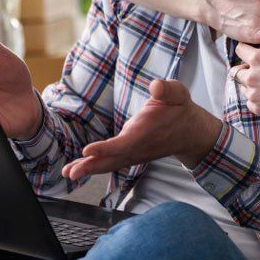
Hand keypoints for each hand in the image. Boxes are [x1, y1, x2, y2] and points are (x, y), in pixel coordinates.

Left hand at [61, 80, 221, 180]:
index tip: (87, 150)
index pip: (124, 143)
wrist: (190, 132)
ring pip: (109, 164)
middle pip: (112, 160)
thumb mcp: (178, 93)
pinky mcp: (130, 154)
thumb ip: (167, 89)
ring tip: (69, 172)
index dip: (106, 148)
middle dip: (91, 166)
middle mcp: (138, 147)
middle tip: (71, 172)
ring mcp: (134, 153)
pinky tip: (80, 167)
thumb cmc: (180, 109)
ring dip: (89, 168)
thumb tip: (156, 86)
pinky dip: (95, 166)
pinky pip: (111, 162)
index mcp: (146, 132)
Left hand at [230, 42, 259, 126]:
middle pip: (237, 70)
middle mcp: (251, 77)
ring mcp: (253, 95)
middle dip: (246, 67)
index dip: (246, 48)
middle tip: (259, 69)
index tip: (251, 50)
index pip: (239, 49)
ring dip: (250, 84)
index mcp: (257, 59)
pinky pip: (250, 102)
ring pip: (243, 87)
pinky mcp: (258, 109)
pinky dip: (256, 98)